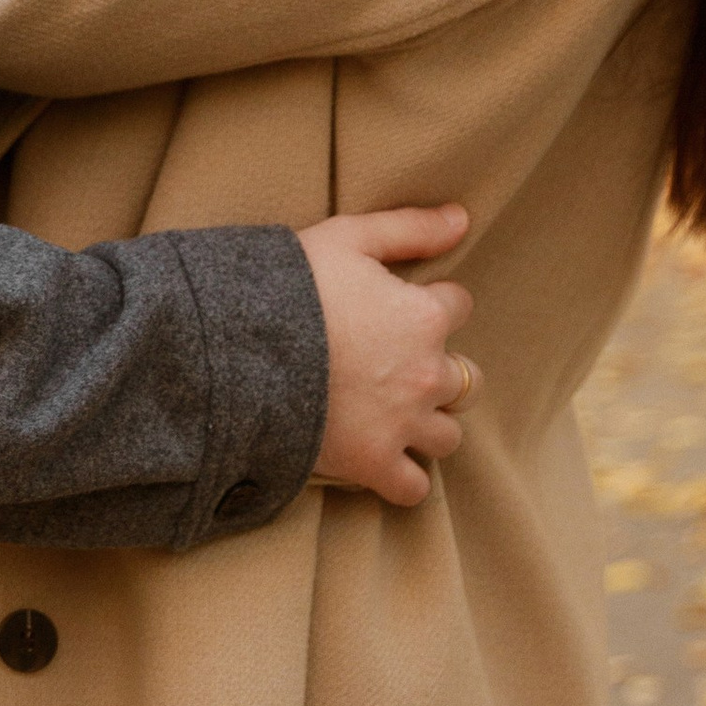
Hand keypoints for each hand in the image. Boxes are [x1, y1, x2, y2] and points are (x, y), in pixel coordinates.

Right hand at [299, 205, 476, 507]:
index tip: (396, 307)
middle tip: (396, 366)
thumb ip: (410, 227)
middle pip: (467, 378)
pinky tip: (383, 462)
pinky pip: (413, 487)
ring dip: (427, 426)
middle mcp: (427, 372)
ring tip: (392, 415)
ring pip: (447, 435)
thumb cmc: (290, 285)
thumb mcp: (347, 237)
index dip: (429, 303)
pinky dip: (403, 479)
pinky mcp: (374, 463)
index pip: (458, 305)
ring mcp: (403, 424)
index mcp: (425, 315)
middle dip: (439, 371)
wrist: (238, 348)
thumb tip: (463, 218)